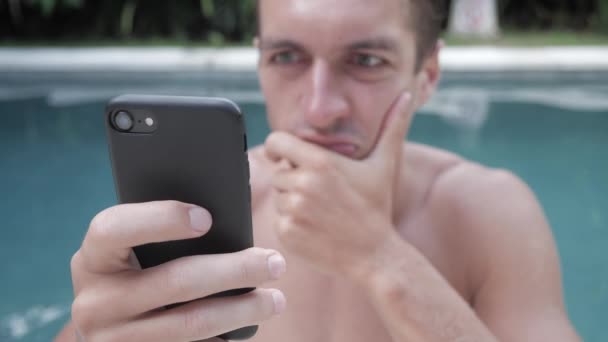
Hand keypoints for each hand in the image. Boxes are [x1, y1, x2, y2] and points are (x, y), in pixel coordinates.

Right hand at [70, 201, 286, 341]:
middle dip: (235, 270)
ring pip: (190, 324)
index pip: (114, 228)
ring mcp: (113, 339)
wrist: (109, 331)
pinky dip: (224, 337)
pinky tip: (249, 324)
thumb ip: (164, 230)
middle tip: (275, 262)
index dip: (160, 219)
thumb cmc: (135, 273)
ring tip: (275, 299)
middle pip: (174, 281)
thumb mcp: (134, 252)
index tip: (207, 218)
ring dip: (242, 310)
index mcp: (92, 258)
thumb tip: (227, 211)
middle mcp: (95, 301)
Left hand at [264, 92, 412, 279]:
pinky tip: (315, 226)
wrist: (375, 255)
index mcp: (321, 163)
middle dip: (292, 178)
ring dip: (292, 201)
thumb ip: (392, 126)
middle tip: (319, 191)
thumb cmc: (377, 207)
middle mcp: (303, 185)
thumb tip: (407, 95)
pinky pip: (278, 220)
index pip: (276, 142)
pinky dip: (291, 223)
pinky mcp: (287, 233)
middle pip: (277, 171)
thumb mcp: (385, 164)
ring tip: (320, 210)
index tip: (286, 155)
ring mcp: (293, 211)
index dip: (279, 147)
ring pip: (278, 196)